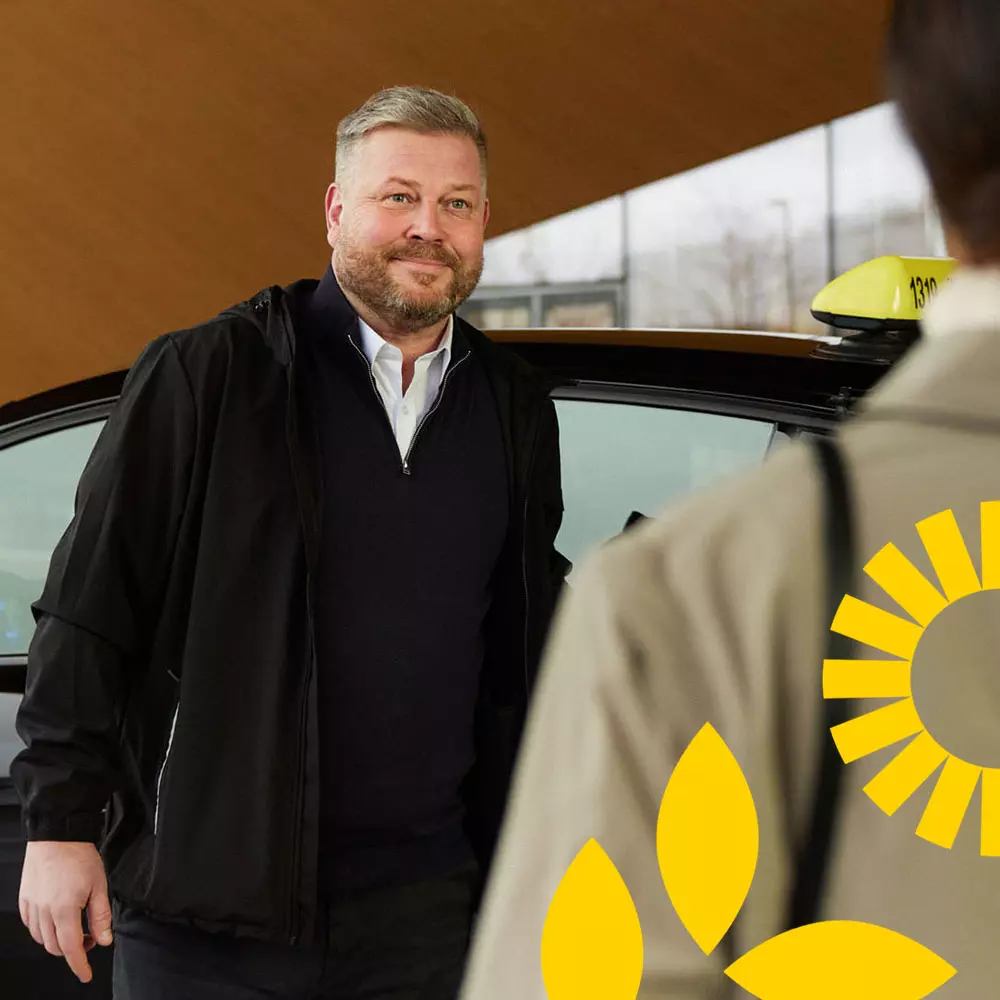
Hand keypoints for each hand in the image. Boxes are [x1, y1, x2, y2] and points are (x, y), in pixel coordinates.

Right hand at [18, 840, 112, 983]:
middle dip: (73, 950)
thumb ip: (101, 916)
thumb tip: (104, 940)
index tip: (86, 975)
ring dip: (58, 941)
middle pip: (55, 947)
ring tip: (75, 926)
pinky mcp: (25, 901)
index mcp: (65, 910)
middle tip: (90, 937)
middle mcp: (44, 912)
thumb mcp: (99, 885)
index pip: (72, 949)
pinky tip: (56, 920)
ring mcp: (32, 907)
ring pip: (42, 939)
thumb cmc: (80, 857)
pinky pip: (31, 926)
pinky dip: (43, 931)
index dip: (80, 965)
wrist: (57, 836)